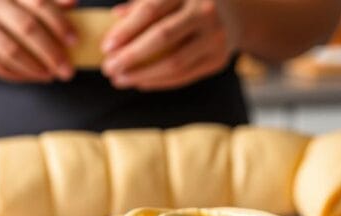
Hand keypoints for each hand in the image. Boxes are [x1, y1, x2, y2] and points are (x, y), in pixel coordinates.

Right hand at [0, 0, 77, 82]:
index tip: (74, 41)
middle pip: (27, 29)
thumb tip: (72, 3)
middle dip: (51, 52)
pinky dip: (20, 74)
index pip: (38, 2)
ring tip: (52, 75)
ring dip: (36, 67)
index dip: (58, 22)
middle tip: (68, 71)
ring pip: (12, 51)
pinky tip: (36, 77)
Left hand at [101, 0, 233, 90]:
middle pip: (162, 37)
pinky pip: (184, 76)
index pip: (151, 10)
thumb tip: (114, 19)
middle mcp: (205, 10)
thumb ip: (141, 5)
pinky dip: (159, 82)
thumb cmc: (187, 3)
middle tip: (108, 68)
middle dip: (131, 56)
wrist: (234, 15)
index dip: (126, 30)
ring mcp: (215, 36)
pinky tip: (140, 83)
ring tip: (120, 79)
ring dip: (142, 75)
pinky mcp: (218, 59)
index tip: (106, 47)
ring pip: (174, 62)